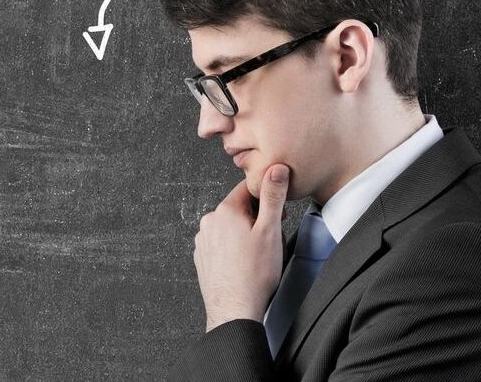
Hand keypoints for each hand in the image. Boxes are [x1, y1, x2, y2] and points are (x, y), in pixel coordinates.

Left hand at [193, 163, 289, 331]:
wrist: (235, 310)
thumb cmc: (254, 275)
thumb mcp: (270, 230)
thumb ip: (273, 196)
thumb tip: (276, 169)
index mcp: (225, 210)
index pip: (248, 189)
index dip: (267, 198)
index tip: (277, 211)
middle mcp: (209, 222)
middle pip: (238, 208)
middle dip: (256, 217)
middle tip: (270, 237)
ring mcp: (203, 240)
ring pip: (229, 226)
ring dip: (244, 233)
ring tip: (257, 253)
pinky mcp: (203, 257)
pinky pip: (221, 243)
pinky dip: (233, 248)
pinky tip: (244, 263)